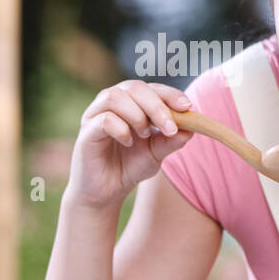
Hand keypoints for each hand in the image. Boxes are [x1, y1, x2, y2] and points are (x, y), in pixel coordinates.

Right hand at [67, 79, 195, 209]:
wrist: (106, 192)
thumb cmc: (129, 167)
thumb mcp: (156, 153)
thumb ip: (171, 140)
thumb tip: (192, 129)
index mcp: (131, 103)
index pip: (151, 88)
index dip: (170, 94)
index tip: (187, 107)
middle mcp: (111, 103)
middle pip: (133, 87)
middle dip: (156, 105)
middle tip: (169, 127)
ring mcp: (95, 115)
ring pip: (115, 97)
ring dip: (136, 114)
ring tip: (145, 135)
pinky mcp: (86, 132)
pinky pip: (104, 119)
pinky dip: (121, 129)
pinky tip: (128, 142)